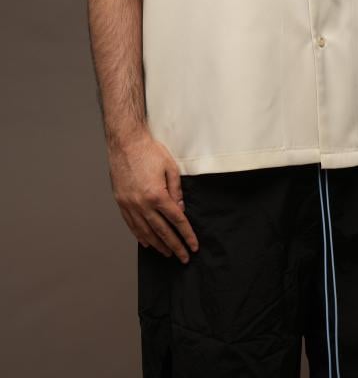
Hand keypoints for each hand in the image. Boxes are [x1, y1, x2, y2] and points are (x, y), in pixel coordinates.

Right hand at [107, 129, 199, 262]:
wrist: (125, 142)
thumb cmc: (149, 151)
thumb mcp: (170, 167)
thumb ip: (177, 191)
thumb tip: (181, 210)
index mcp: (157, 195)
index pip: (176, 221)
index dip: (186, 235)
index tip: (193, 246)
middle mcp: (142, 204)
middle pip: (162, 231)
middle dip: (175, 246)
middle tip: (183, 258)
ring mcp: (130, 205)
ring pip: (146, 232)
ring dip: (158, 245)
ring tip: (167, 254)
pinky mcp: (121, 203)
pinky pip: (132, 225)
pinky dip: (140, 236)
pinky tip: (147, 243)